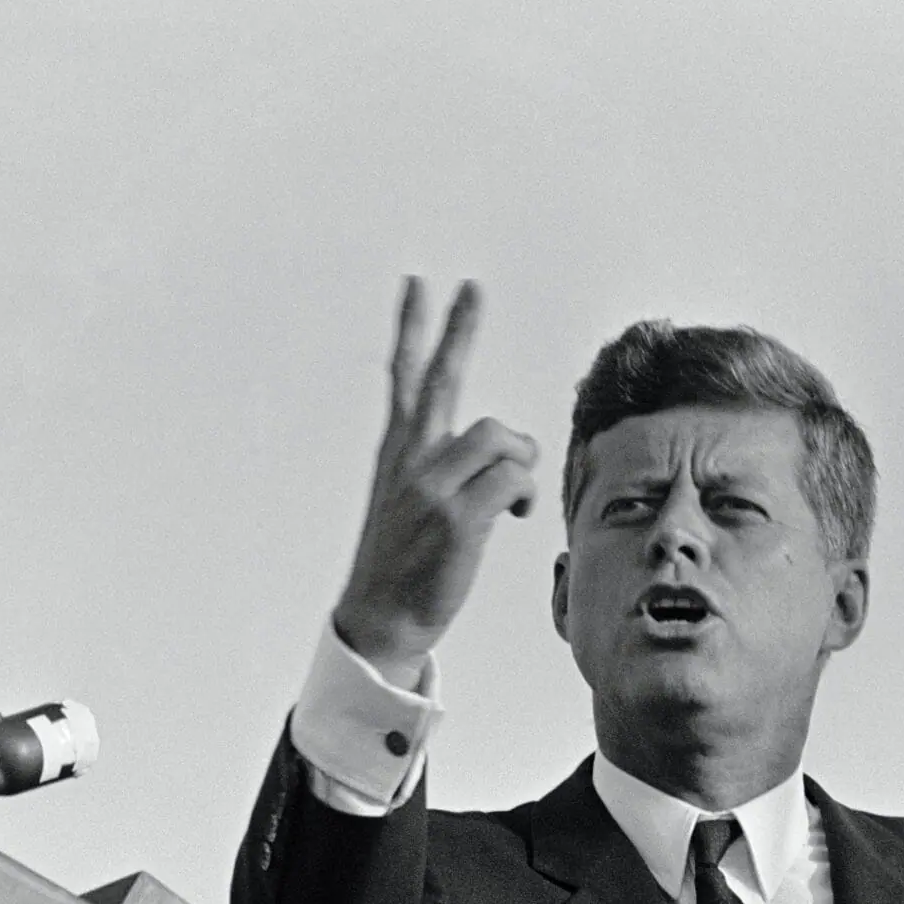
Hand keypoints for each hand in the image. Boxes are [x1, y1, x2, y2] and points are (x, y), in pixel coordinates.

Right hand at [332, 278, 539, 684]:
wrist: (380, 619)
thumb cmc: (404, 567)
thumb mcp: (411, 505)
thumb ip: (444, 470)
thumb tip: (500, 456)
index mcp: (397, 453)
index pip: (404, 377)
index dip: (413, 328)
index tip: (419, 284)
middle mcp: (411, 461)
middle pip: (440, 380)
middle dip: (457, 328)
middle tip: (471, 286)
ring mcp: (432, 488)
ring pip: (501, 436)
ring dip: (521, 460)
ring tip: (513, 496)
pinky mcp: (458, 519)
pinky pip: (514, 477)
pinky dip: (524, 493)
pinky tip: (514, 516)